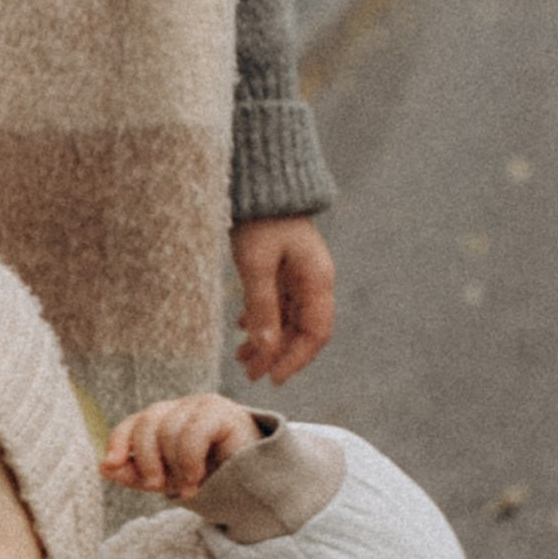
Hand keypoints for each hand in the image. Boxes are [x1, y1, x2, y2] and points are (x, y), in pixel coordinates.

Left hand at [102, 394, 261, 499]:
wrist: (256, 486)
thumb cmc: (212, 480)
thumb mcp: (167, 480)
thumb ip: (136, 474)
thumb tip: (104, 467)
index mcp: (164, 421)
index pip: (132, 424)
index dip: (119, 442)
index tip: (111, 465)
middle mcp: (181, 408)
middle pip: (147, 424)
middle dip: (146, 459)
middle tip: (158, 486)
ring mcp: (202, 407)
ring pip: (168, 429)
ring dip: (174, 465)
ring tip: (189, 485)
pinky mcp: (223, 413)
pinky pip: (191, 432)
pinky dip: (188, 459)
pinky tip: (198, 477)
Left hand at [231, 217, 335, 384]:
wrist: (260, 181)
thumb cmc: (260, 219)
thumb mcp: (256, 265)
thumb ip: (262, 308)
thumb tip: (266, 349)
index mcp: (317, 280)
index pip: (316, 333)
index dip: (296, 359)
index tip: (273, 377)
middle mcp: (313, 281)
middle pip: (301, 330)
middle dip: (276, 354)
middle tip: (250, 373)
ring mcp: (300, 275)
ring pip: (287, 319)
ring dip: (266, 339)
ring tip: (240, 357)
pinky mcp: (284, 269)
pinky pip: (277, 303)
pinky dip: (260, 319)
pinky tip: (240, 328)